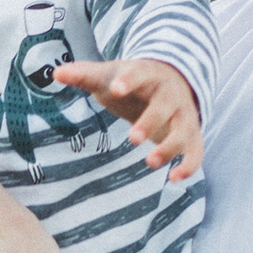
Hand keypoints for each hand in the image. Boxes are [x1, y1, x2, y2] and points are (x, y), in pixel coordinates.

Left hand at [53, 54, 203, 181]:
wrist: (171, 80)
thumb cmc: (131, 82)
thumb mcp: (109, 76)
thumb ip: (84, 75)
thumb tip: (56, 73)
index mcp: (148, 74)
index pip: (140, 74)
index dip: (129, 81)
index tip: (116, 89)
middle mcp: (170, 94)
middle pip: (165, 106)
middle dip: (150, 121)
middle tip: (132, 138)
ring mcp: (184, 114)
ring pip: (183, 131)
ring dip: (170, 147)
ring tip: (150, 162)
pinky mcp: (192, 134)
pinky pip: (196, 150)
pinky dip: (190, 165)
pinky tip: (174, 179)